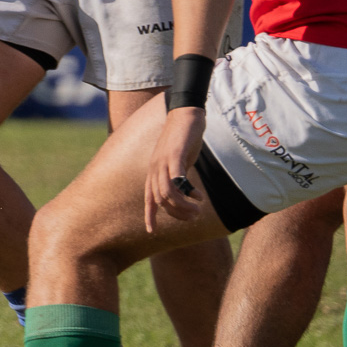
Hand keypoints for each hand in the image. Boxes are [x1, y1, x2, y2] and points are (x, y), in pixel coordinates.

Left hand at [144, 106, 205, 233]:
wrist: (184, 114)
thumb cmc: (182, 138)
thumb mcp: (178, 160)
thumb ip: (177, 175)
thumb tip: (184, 190)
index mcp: (153, 171)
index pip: (148, 198)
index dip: (149, 215)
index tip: (151, 232)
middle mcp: (155, 169)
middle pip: (159, 200)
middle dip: (176, 214)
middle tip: (194, 217)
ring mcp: (163, 162)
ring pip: (167, 193)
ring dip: (183, 206)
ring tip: (198, 210)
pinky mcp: (175, 155)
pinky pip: (177, 179)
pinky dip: (187, 191)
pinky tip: (198, 196)